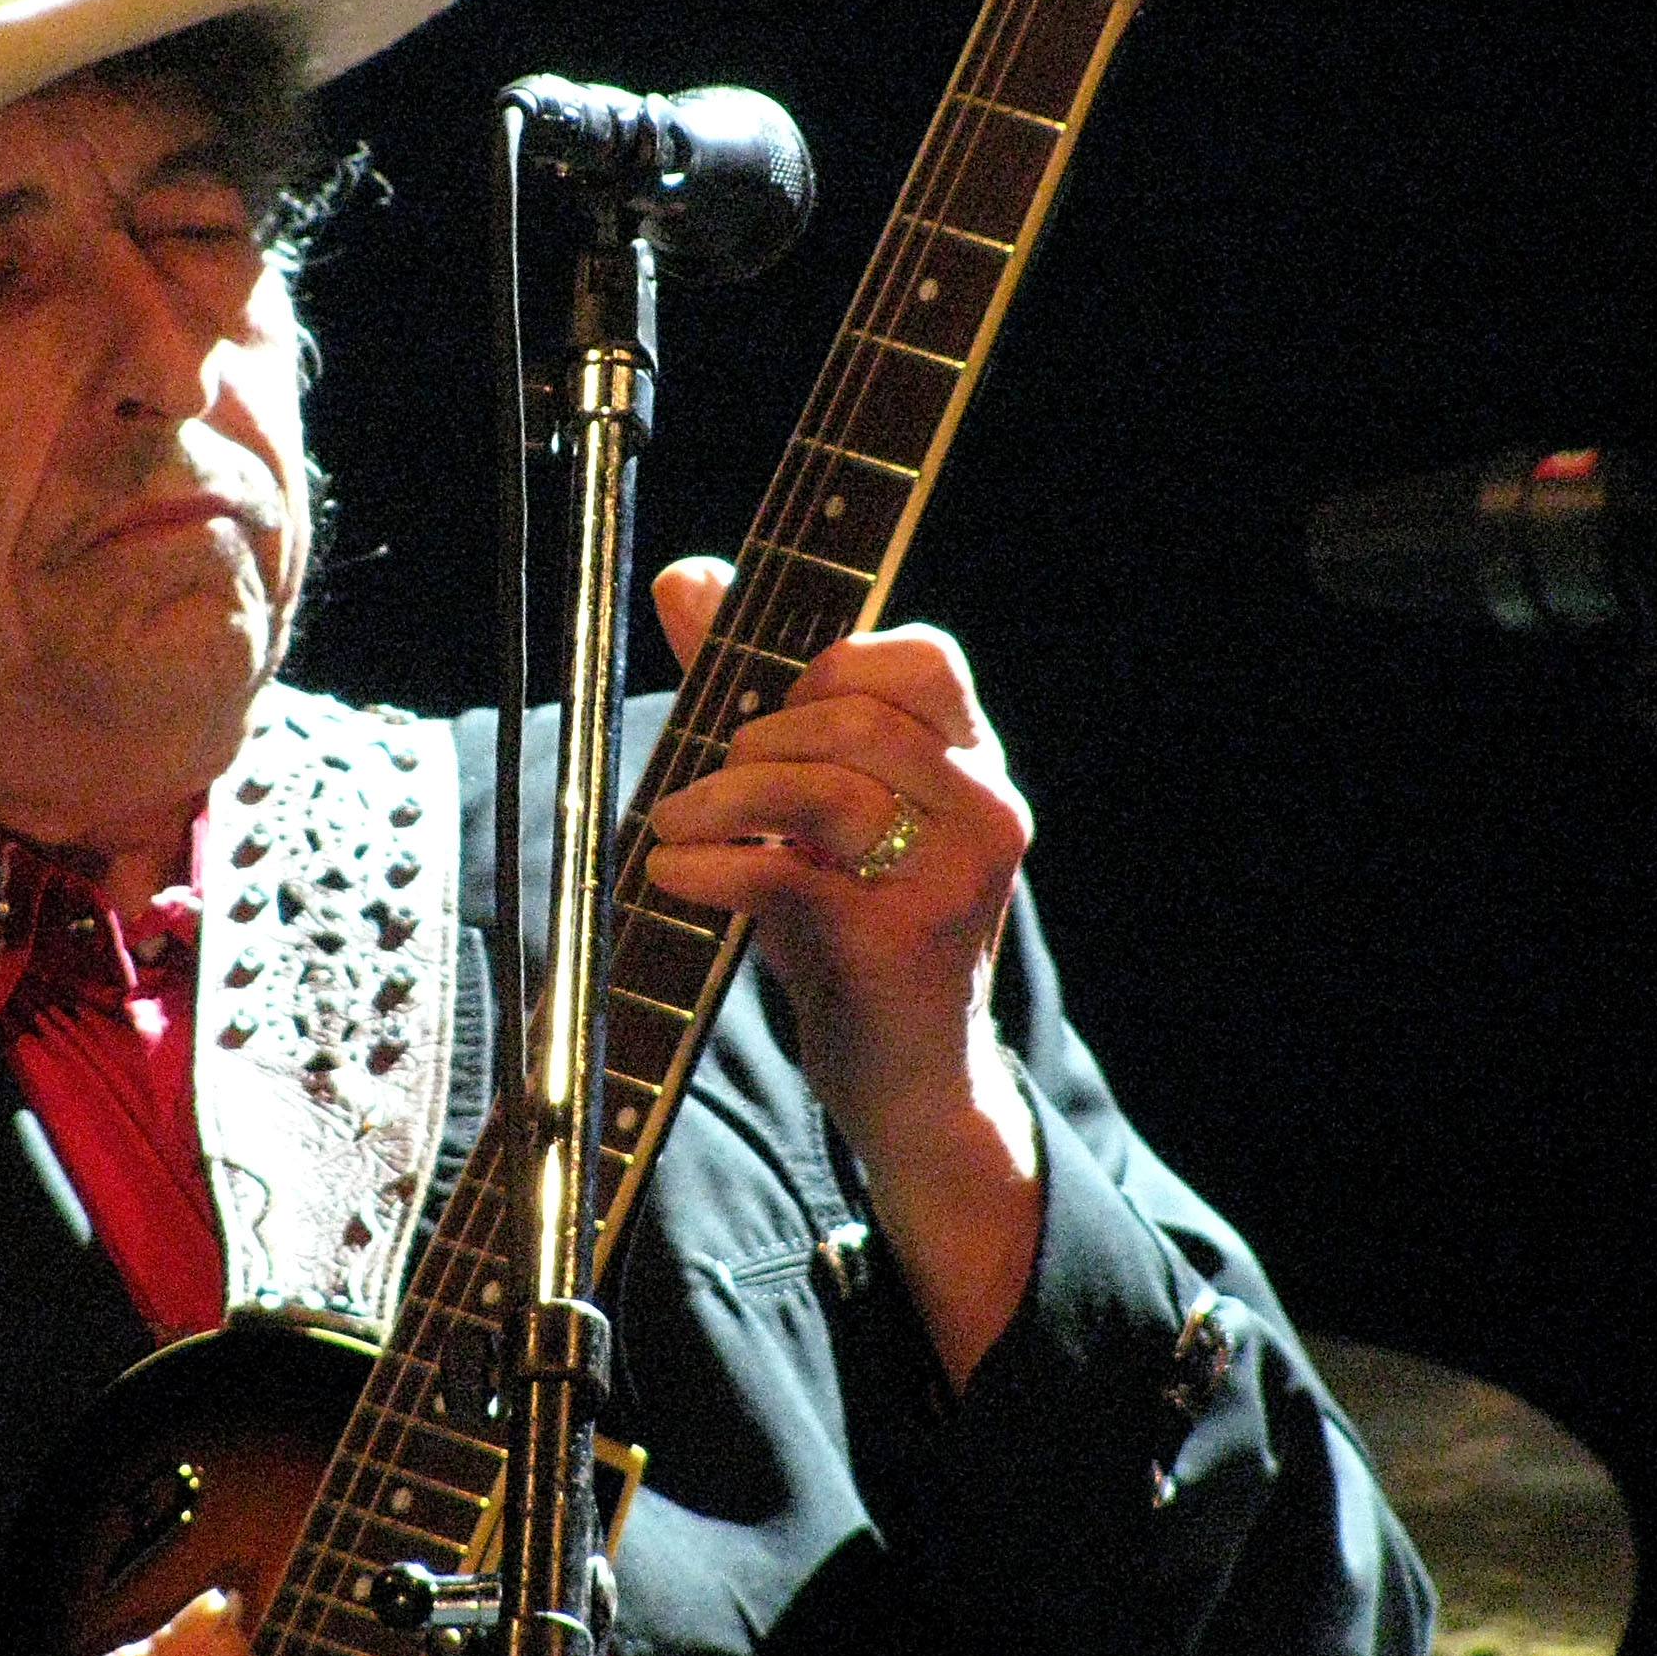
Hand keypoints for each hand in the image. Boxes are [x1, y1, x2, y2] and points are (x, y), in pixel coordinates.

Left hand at [643, 557, 1041, 1383]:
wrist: (908, 1078)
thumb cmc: (853, 928)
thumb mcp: (810, 808)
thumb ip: (757, 691)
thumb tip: (685, 577)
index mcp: (974, 765)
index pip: (921, 657)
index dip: (826, 665)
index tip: (762, 707)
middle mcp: (986, 809)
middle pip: (856, 714)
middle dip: (756, 737)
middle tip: (704, 779)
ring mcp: (954, 876)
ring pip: (821, 785)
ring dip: (720, 797)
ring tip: (670, 823)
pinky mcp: (902, 940)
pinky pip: (787, 870)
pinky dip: (710, 864)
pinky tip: (672, 871)